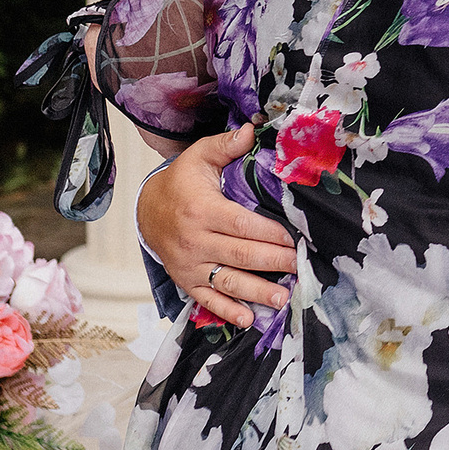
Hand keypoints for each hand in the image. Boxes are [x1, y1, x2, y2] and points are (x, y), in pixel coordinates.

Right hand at [137, 127, 294, 326]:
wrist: (146, 210)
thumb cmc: (181, 182)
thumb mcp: (199, 157)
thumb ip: (226, 145)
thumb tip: (253, 129)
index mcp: (201, 210)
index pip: (241, 225)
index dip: (270, 234)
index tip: (296, 239)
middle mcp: (194, 241)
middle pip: (240, 255)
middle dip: (274, 263)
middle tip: (302, 268)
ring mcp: (189, 265)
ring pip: (227, 282)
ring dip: (256, 293)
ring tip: (284, 298)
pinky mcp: (186, 280)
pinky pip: (207, 300)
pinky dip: (227, 312)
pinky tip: (249, 320)